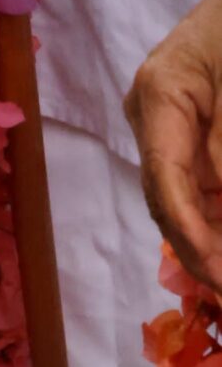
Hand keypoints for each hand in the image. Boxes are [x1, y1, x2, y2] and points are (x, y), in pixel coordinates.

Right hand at [127, 0, 221, 290]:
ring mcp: (165, 127)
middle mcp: (151, 115)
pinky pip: (198, 189)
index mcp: (160, 93)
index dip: (189, 232)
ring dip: (210, 241)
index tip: (218, 274)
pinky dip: (214, 221)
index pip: (163, 176)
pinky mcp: (186, 136)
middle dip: (203, 250)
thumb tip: (218, 203)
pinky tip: (220, 251)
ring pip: (184, 202)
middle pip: (170, 198)